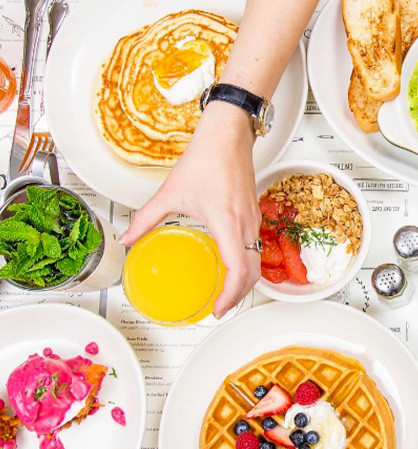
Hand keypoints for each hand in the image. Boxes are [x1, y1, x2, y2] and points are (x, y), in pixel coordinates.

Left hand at [119, 102, 261, 317]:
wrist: (228, 135)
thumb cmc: (206, 159)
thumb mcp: (170, 192)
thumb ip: (146, 218)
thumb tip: (128, 238)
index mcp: (227, 223)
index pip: (237, 270)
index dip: (229, 296)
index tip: (216, 309)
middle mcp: (246, 225)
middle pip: (252, 273)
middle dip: (238, 295)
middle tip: (220, 307)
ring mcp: (254, 221)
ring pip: (256, 262)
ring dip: (244, 282)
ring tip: (226, 293)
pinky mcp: (254, 215)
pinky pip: (255, 248)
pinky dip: (246, 265)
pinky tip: (231, 265)